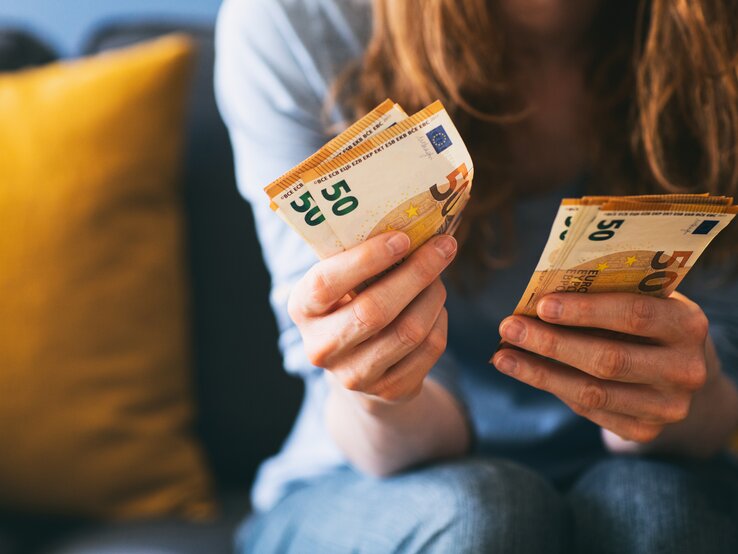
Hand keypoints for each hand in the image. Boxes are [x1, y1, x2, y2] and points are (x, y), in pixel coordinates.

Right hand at [288, 232, 456, 407]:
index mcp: (302, 308)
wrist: (357, 365)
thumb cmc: (351, 304)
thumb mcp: (343, 282)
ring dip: (433, 296)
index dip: (366, 259)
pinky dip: (440, 321)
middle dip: (416, 273)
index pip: (327, 283)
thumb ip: (363, 258)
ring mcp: (354, 375)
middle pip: (374, 311)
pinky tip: (436, 307)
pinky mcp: (390, 390)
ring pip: (408, 331)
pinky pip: (428, 349)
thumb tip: (417, 225)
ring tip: (439, 276)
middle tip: (444, 246)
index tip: (402, 237)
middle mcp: (321, 346)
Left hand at [492, 292, 712, 443]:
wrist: (679, 367)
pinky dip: (551, 388)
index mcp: (688, 325)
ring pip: (592, 392)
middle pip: (608, 360)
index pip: (635, 315)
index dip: (585, 311)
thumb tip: (539, 297)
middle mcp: (686, 370)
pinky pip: (589, 409)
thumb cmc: (647, 318)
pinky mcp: (645, 430)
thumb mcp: (641, 298)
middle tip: (508, 328)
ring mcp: (667, 407)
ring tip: (503, 355)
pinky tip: (523, 370)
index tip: (541, 304)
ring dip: (539, 372)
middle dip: (551, 344)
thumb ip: (605, 294)